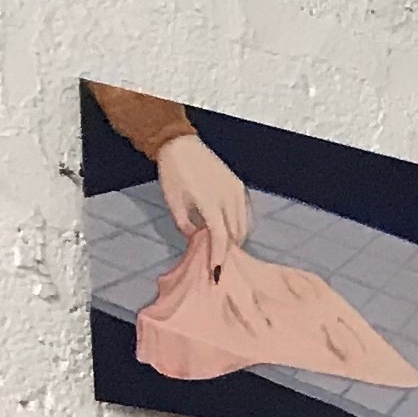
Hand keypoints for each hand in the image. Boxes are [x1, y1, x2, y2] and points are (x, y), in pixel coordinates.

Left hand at [154, 130, 252, 258]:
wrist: (180, 144)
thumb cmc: (173, 172)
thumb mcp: (173, 201)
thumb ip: (185, 225)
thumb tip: (196, 238)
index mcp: (209, 203)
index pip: (220, 237)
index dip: (219, 256)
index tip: (217, 272)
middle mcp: (228, 199)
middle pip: (235, 234)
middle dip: (227, 248)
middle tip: (217, 257)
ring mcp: (237, 193)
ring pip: (243, 226)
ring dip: (234, 237)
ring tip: (222, 242)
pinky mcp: (239, 188)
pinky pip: (245, 214)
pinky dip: (238, 224)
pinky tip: (227, 226)